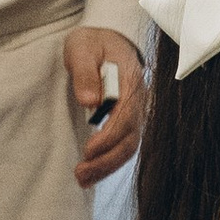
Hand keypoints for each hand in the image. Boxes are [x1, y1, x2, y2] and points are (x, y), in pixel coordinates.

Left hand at [66, 26, 146, 187]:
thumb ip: (84, 72)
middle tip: (81, 173)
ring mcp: (135, 113)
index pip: (125, 115)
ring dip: (107, 166)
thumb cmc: (93, 43)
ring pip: (128, 147)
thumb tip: (89, 101)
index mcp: (130, 81)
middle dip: (106, 160)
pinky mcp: (127, 121)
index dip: (109, 137)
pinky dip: (108, 163)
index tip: (88, 150)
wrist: (107, 39)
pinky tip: (90, 174)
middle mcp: (138, 101)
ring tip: (82, 179)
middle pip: (130, 138)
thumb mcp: (81, 48)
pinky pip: (123, 146)